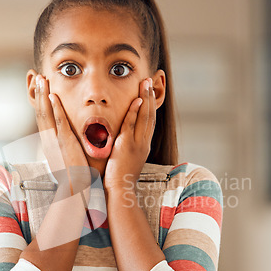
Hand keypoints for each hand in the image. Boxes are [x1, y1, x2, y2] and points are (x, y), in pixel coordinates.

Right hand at [34, 75, 90, 192]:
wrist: (74, 189)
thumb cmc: (74, 175)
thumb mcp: (66, 157)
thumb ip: (65, 146)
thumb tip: (66, 139)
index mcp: (49, 142)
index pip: (42, 118)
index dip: (39, 101)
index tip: (39, 87)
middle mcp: (49, 140)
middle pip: (40, 112)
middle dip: (37, 93)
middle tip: (36, 76)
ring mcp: (55, 141)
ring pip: (46, 114)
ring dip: (43, 95)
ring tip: (41, 79)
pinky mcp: (65, 143)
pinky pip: (59, 122)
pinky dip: (55, 109)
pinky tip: (53, 96)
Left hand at [103, 77, 155, 192]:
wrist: (120, 190)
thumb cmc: (119, 177)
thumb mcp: (126, 159)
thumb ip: (126, 147)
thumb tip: (122, 139)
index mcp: (144, 145)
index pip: (149, 121)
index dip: (151, 105)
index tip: (150, 92)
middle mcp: (144, 143)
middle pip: (150, 115)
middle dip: (151, 96)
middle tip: (150, 80)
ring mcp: (137, 144)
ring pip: (144, 117)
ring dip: (145, 99)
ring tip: (146, 84)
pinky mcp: (127, 145)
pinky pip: (131, 125)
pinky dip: (134, 112)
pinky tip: (136, 100)